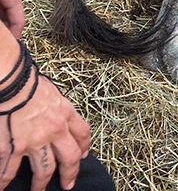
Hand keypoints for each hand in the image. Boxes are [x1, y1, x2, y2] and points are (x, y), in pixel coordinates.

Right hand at [0, 72, 90, 190]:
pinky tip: (3, 188)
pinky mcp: (14, 148)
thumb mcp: (52, 92)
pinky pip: (10, 171)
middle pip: (69, 158)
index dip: (84, 147)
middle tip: (68, 184)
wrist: (12, 83)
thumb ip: (55, 106)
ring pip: (44, 170)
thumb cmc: (28, 82)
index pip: (82, 134)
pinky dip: (5, 182)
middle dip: (69, 173)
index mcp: (65, 114)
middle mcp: (55, 131)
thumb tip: (52, 110)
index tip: (83, 155)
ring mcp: (35, 142)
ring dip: (41, 183)